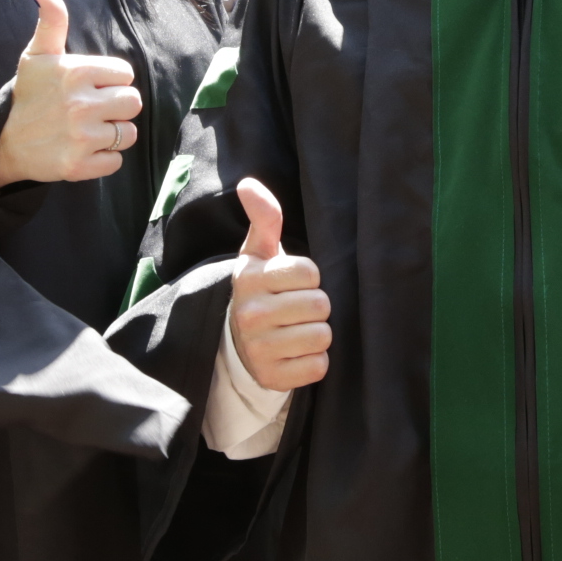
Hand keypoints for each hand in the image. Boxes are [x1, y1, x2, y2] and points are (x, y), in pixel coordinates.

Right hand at [0, 0, 142, 191]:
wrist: (2, 144)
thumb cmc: (28, 96)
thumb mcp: (37, 55)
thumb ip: (51, 21)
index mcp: (75, 73)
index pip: (126, 74)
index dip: (110, 81)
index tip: (90, 87)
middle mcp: (81, 104)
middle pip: (133, 103)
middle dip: (116, 107)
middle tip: (93, 110)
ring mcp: (80, 137)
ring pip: (128, 133)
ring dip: (113, 134)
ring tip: (89, 130)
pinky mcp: (78, 166)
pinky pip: (115, 161)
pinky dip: (103, 159)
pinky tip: (83, 150)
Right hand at [228, 177, 329, 391]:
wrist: (240, 343)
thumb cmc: (261, 288)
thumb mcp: (259, 252)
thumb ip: (264, 217)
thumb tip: (248, 183)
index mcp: (249, 279)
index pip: (309, 272)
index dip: (310, 277)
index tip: (293, 282)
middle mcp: (249, 315)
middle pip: (320, 305)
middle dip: (317, 306)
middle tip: (297, 309)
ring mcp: (259, 350)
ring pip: (322, 336)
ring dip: (318, 333)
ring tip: (297, 330)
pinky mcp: (274, 378)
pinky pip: (318, 366)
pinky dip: (315, 361)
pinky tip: (296, 353)